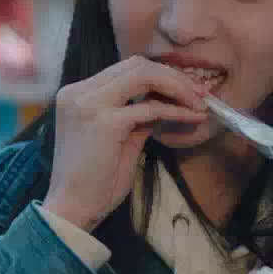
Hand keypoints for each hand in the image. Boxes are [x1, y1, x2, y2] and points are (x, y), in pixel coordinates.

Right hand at [42, 57, 209, 230]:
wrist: (72, 208)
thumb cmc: (93, 181)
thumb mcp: (117, 139)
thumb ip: (135, 117)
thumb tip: (164, 104)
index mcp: (76, 94)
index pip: (125, 69)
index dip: (160, 75)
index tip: (186, 90)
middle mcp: (78, 92)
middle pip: (136, 65)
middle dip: (173, 76)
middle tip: (199, 94)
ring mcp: (89, 103)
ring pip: (143, 74)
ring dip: (177, 86)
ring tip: (199, 103)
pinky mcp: (105, 121)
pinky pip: (150, 107)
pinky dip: (175, 110)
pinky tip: (193, 117)